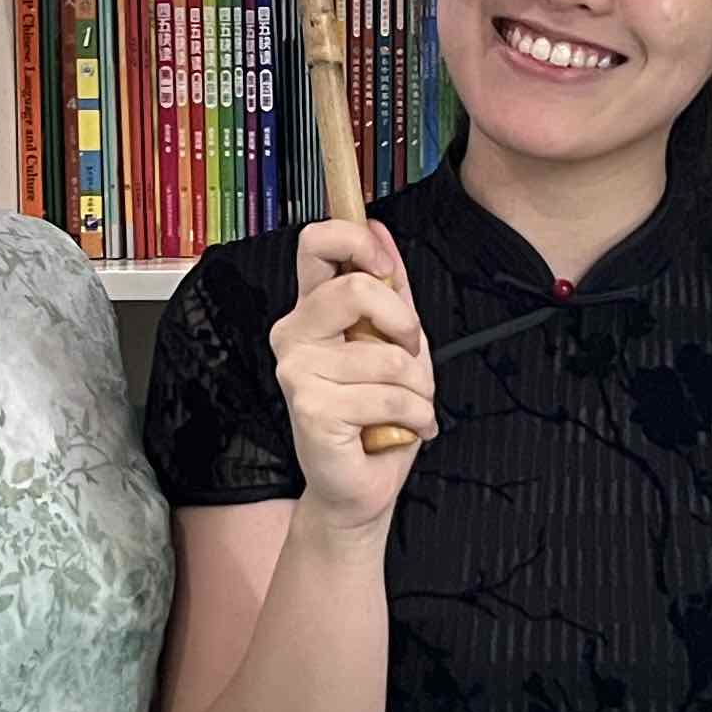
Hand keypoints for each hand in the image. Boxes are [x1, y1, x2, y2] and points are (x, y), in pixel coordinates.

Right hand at [272, 218, 432, 527]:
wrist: (362, 486)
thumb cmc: (378, 414)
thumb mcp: (396, 341)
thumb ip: (390, 287)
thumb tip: (377, 225)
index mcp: (312, 311)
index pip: (315, 243)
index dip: (357, 241)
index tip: (385, 269)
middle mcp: (293, 334)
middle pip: (356, 289)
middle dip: (405, 325)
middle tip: (411, 355)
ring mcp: (296, 371)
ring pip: (385, 355)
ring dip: (418, 387)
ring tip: (408, 407)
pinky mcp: (310, 408)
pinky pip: (387, 396)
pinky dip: (414, 415)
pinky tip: (404, 429)